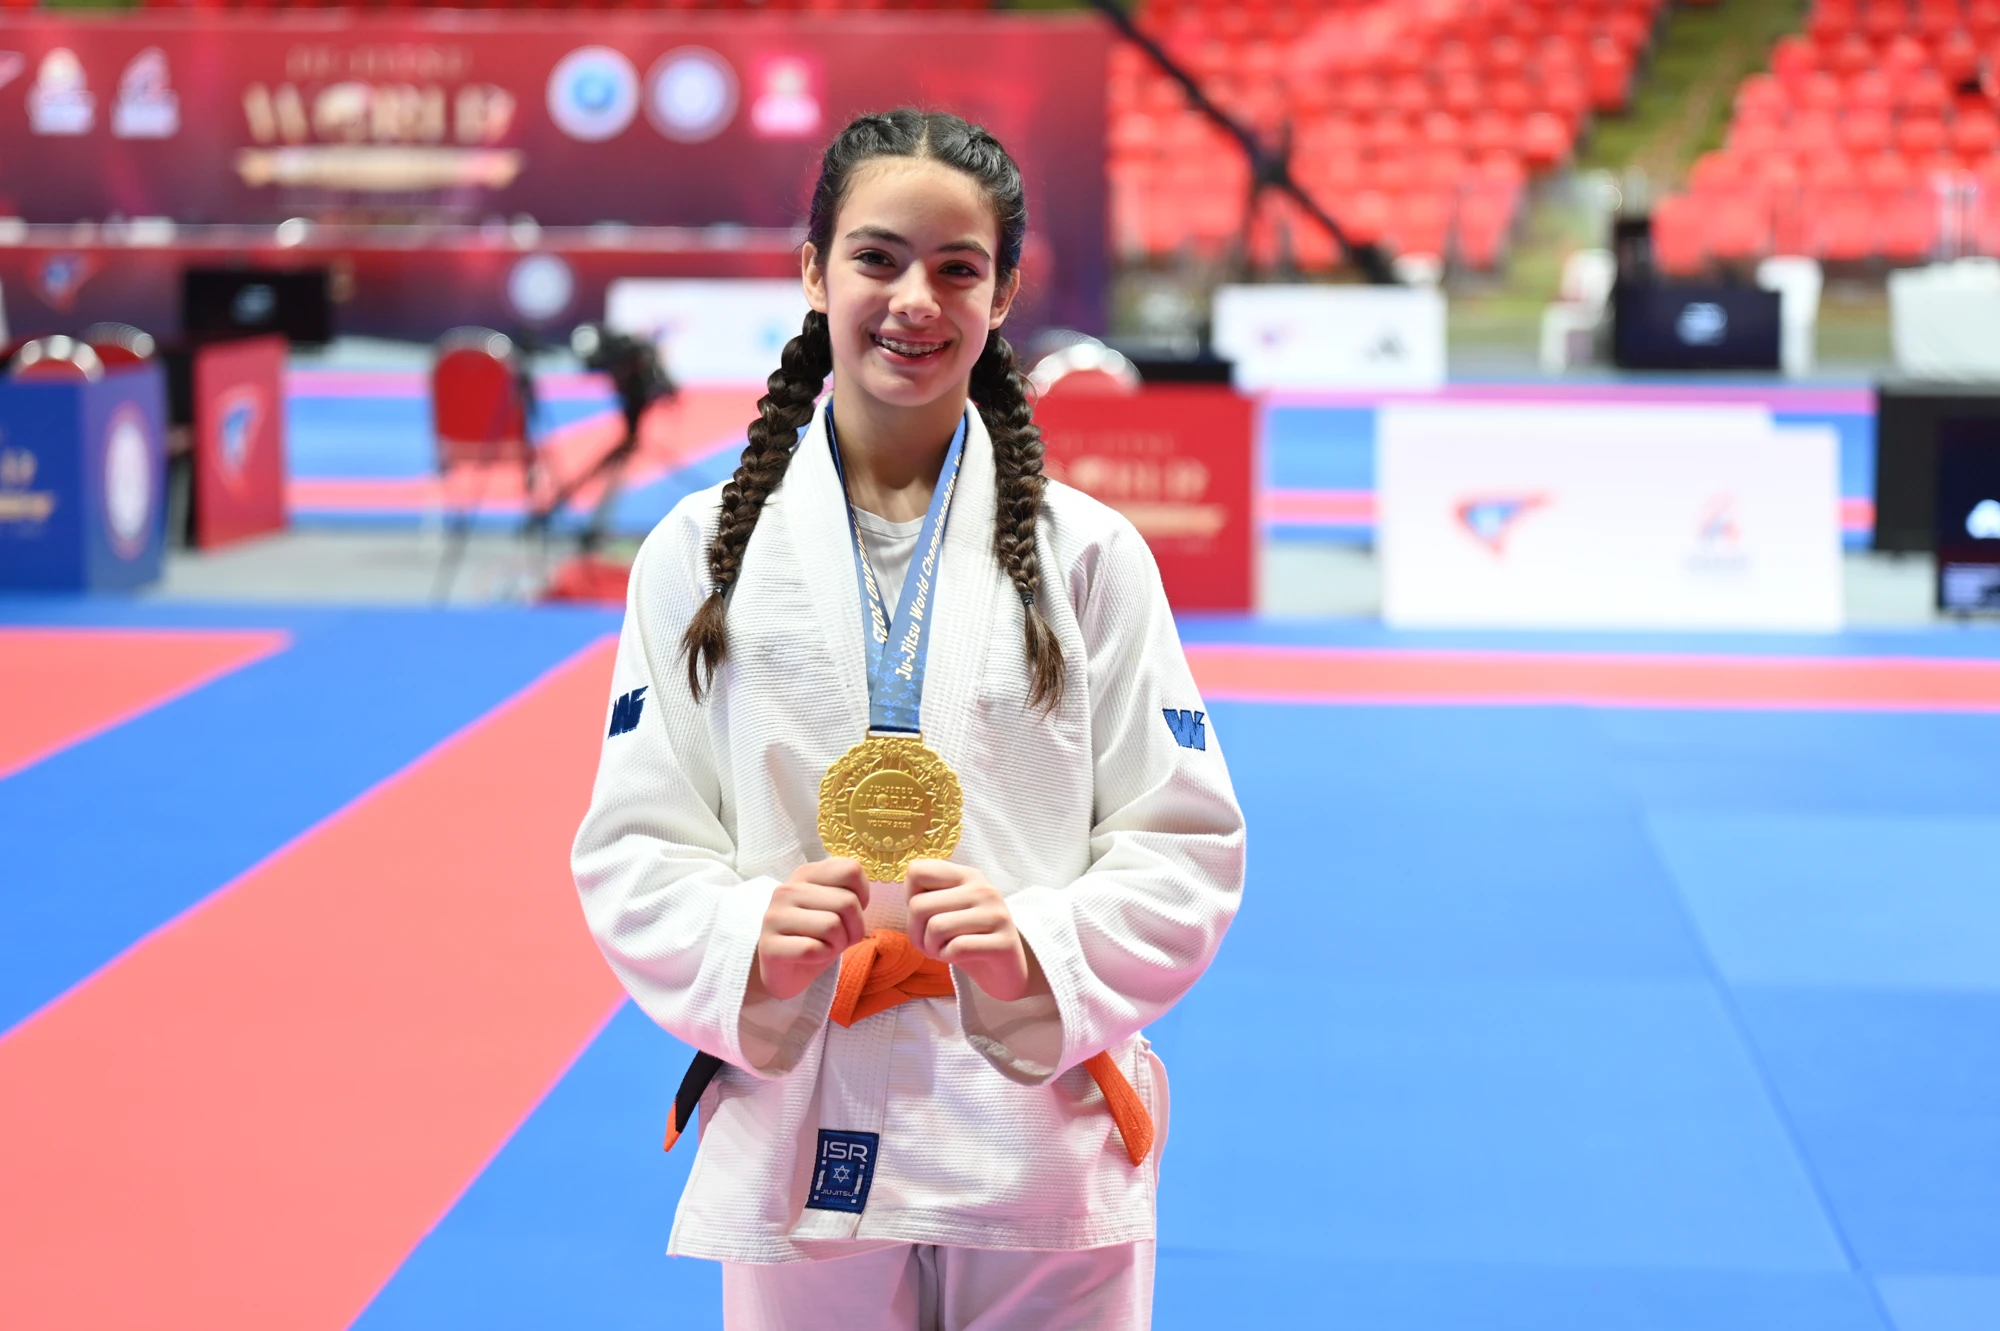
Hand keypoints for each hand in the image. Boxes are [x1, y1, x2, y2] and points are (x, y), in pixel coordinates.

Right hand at [750, 859, 870, 1000]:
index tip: (849, 912)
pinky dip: (821, 957)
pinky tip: (811, 957)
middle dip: (854, 927)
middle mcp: (787, 889)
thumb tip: (861, 897)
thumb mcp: (837, 908)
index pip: (852, 870)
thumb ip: (849, 892)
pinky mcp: (769, 945)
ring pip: (832, 925)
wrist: (786, 972)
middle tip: (839, 937)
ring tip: (824, 946)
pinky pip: (812, 949)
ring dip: (838, 944)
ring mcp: (775, 916)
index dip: (863, 896)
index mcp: (806, 873)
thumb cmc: (817, 936)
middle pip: (848, 902)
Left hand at [905, 860, 1045, 1002]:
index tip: (926, 915)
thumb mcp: (946, 911)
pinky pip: (957, 948)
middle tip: (932, 943)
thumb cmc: (967, 938)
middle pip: (919, 905)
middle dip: (916, 932)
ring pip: (936, 927)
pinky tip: (959, 957)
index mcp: (967, 875)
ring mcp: (996, 914)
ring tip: (944, 950)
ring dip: (932, 948)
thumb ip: (926, 896)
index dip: (910, 898)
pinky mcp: (1003, 942)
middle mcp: (983, 889)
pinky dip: (949, 957)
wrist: (1007, 970)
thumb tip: (910, 897)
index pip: (917, 870)